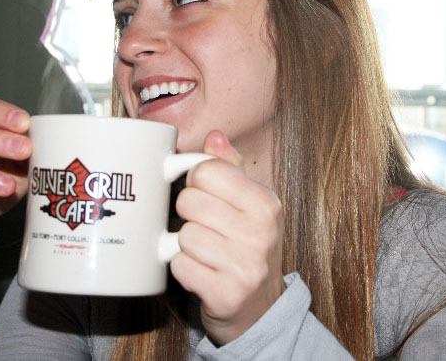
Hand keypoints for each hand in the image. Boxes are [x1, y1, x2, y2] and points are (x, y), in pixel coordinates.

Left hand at [171, 130, 284, 345]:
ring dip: (185, 245)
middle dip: (188, 215)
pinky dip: (183, 269)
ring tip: (206, 252)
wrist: (260, 309)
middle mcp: (260, 232)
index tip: (205, 194)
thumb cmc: (246, 247)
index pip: (206, 170)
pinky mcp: (227, 295)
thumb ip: (229, 168)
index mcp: (265, 202)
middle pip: (188, 202)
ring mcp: (246, 266)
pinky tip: (201, 271)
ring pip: (183, 236)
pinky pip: (179, 266)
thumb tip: (214, 136)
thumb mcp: (248, 204)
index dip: (195, 181)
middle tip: (206, 228)